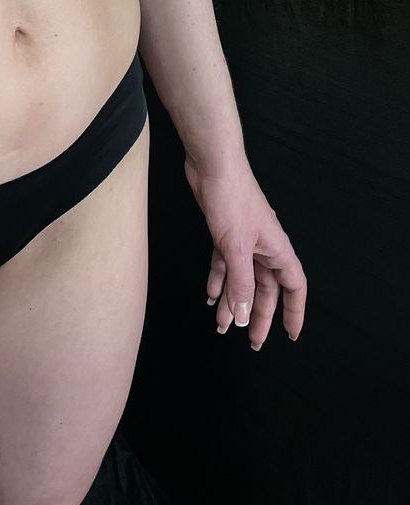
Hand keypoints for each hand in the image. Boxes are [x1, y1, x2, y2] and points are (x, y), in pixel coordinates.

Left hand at [183, 150, 306, 349]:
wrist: (212, 165)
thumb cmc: (231, 198)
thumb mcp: (235, 248)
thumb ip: (241, 283)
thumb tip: (244, 315)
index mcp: (276, 249)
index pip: (294, 287)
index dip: (294, 312)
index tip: (291, 335)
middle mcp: (263, 247)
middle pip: (266, 289)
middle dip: (258, 315)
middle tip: (252, 340)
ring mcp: (244, 241)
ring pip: (242, 279)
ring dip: (233, 302)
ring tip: (223, 326)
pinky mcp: (224, 234)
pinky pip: (224, 265)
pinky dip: (218, 281)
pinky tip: (210, 296)